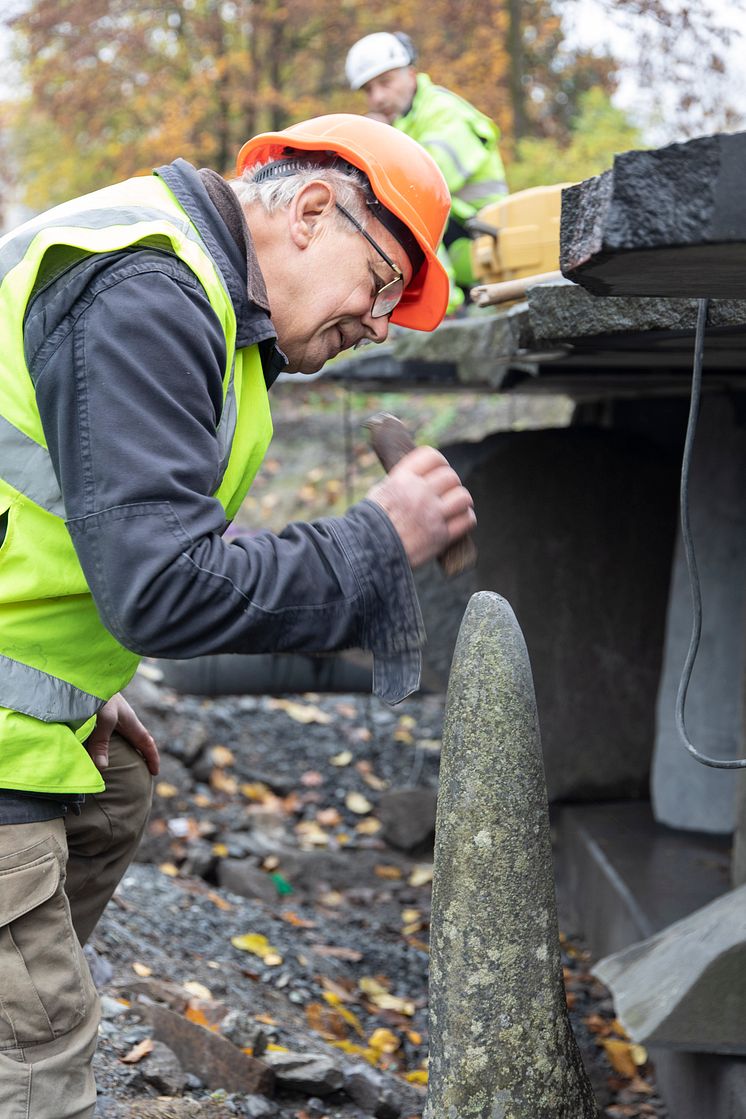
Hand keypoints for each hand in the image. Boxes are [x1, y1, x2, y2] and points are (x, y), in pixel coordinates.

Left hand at [86, 693, 159, 775]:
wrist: (87, 672)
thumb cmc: (101, 692)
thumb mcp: (104, 717)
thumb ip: (102, 742)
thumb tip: (102, 768)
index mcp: (130, 721)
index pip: (146, 742)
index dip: (152, 757)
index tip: (155, 773)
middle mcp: (122, 719)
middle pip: (135, 741)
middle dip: (139, 756)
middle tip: (138, 773)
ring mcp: (111, 716)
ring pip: (120, 737)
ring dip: (121, 750)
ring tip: (116, 766)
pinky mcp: (98, 713)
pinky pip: (105, 734)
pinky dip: (103, 745)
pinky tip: (93, 750)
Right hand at [367, 445, 475, 568]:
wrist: (367, 553)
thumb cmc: (368, 524)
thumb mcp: (379, 493)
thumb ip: (399, 482)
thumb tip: (413, 476)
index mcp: (402, 479)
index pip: (431, 456)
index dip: (439, 462)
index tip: (440, 470)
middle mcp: (419, 493)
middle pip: (450, 476)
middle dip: (451, 483)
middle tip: (447, 493)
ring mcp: (432, 514)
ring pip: (463, 496)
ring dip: (461, 500)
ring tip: (456, 506)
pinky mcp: (441, 536)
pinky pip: (466, 520)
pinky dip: (467, 518)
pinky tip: (460, 520)